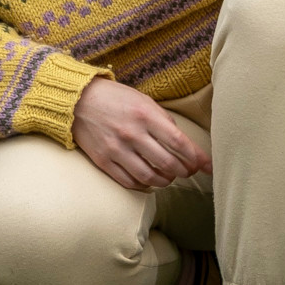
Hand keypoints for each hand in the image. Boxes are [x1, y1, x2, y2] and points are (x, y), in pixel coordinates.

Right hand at [71, 77, 211, 192]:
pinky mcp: (104, 161)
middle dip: (184, 171)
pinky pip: (129, 181)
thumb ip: (163, 120)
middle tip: (189, 171)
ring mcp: (117, 149)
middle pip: (168, 163)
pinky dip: (144, 185)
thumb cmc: (115, 98)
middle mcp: (132, 134)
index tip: (207, 166)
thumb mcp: (143, 100)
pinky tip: (150, 181)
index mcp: (145, 115)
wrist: (78, 101)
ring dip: (166, 181)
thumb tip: (181, 142)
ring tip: (170, 177)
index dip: (197, 157)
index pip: (179, 142)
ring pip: (150, 177)